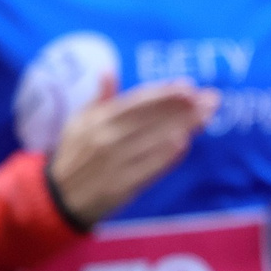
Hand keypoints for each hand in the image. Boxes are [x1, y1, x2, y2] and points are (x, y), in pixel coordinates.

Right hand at [48, 77, 217, 224]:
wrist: (59, 198)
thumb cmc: (74, 155)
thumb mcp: (78, 122)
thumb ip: (99, 99)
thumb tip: (108, 72)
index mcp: (98, 120)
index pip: (138, 102)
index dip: (165, 94)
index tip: (189, 87)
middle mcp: (107, 138)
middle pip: (152, 118)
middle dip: (185, 108)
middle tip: (211, 99)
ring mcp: (115, 162)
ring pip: (155, 140)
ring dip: (184, 127)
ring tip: (207, 117)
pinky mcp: (121, 185)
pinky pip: (148, 167)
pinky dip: (167, 155)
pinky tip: (185, 143)